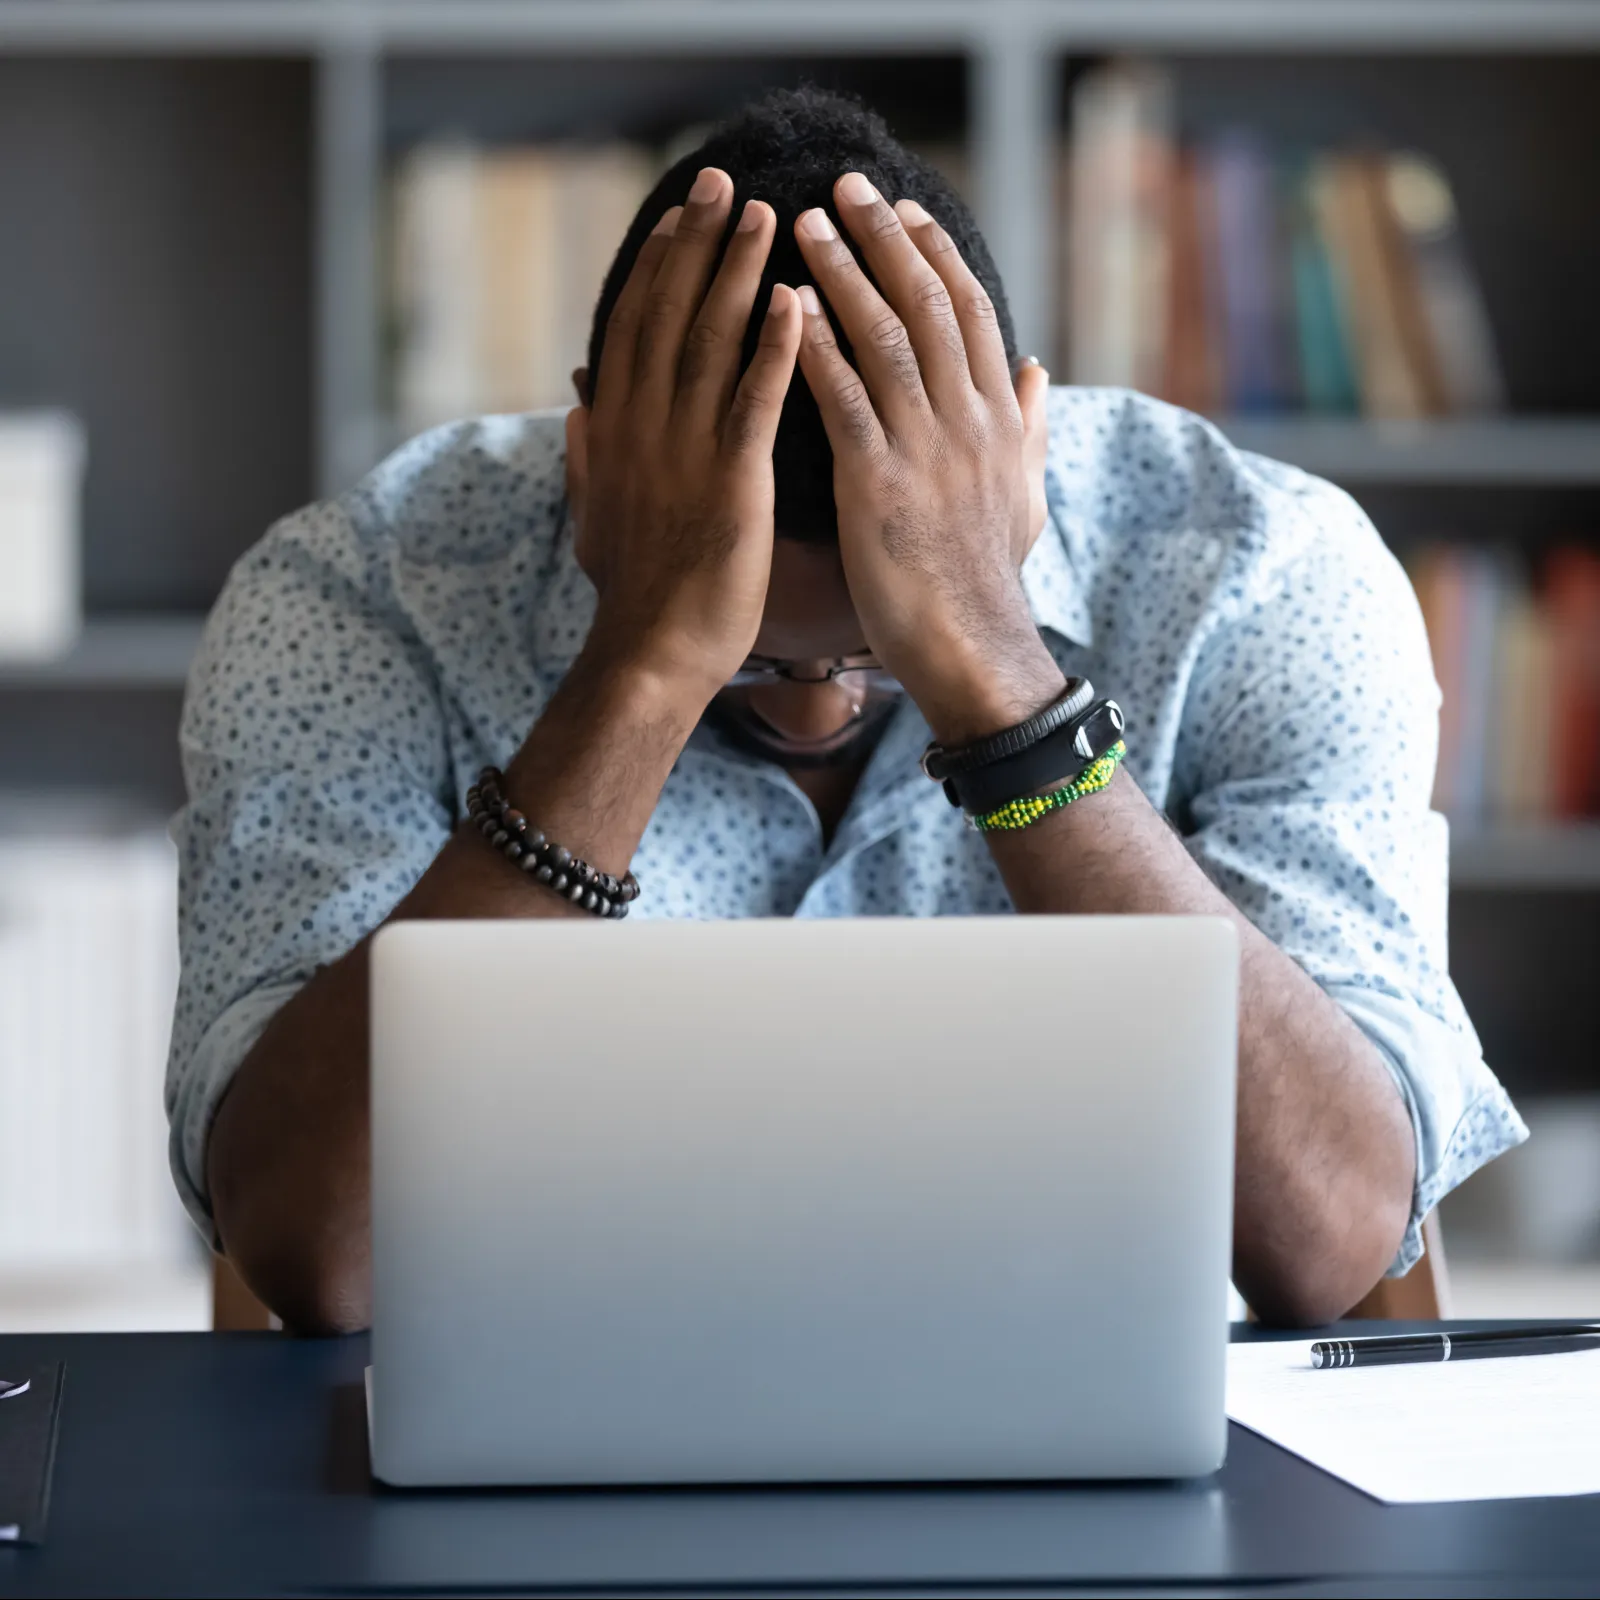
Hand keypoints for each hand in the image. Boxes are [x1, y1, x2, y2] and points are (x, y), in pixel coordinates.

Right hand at [566, 167, 802, 699]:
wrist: (651, 654)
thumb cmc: (633, 594)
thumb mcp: (593, 516)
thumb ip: (586, 456)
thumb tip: (575, 407)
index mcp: (614, 431)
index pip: (634, 327)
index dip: (657, 265)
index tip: (679, 216)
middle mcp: (643, 427)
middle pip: (668, 313)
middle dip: (696, 242)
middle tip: (723, 180)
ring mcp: (685, 451)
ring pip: (710, 341)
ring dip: (737, 271)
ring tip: (766, 214)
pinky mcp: (731, 482)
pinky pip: (753, 399)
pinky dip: (773, 346)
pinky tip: (796, 300)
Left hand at [792, 173, 1062, 743]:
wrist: (972, 646)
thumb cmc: (986, 578)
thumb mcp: (1024, 495)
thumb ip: (1027, 427)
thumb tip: (1035, 368)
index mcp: (996, 418)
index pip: (968, 312)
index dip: (935, 254)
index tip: (904, 210)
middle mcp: (967, 419)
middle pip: (927, 304)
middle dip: (885, 239)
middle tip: (845, 187)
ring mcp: (925, 448)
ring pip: (886, 337)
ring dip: (843, 274)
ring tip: (803, 225)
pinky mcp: (879, 483)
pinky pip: (845, 399)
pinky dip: (815, 347)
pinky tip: (785, 307)